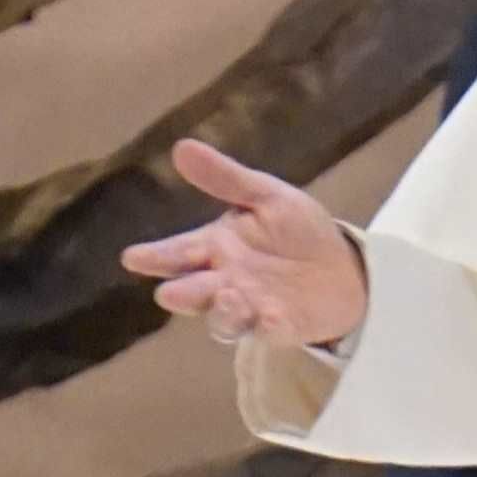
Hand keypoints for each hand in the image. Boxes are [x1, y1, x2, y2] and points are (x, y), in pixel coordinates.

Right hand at [121, 139, 367, 349]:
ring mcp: (250, 307)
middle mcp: (224, 281)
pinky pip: (270, 330)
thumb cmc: (296, 231)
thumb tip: (181, 147)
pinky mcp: (281, 325)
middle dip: (183, 293)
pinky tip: (272, 318)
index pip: (178, 252)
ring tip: (226, 296)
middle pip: (194, 291)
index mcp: (215, 247)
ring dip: (222, 311)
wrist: (343, 265)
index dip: (156, 256)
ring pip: (224, 318)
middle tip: (170, 294)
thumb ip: (225, 179)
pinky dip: (269, 326)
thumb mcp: (266, 196)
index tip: (133, 258)